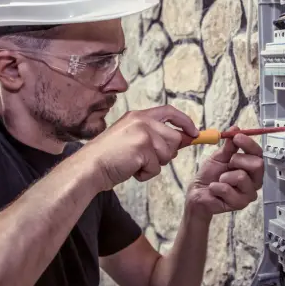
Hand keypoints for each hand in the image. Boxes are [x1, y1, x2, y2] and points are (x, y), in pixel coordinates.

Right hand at [81, 105, 198, 191]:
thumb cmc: (109, 156)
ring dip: (154, 164)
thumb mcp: (132, 137)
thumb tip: (186, 138)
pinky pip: (156, 167)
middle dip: (167, 153)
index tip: (195, 132)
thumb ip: (155, 135)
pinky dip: (145, 174)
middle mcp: (142, 120)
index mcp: (139, 115)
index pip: (170, 111)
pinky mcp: (142, 148)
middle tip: (147, 159)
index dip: (185, 122)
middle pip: (175, 138)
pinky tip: (131, 169)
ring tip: (134, 163)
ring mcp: (143, 133)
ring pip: (168, 154)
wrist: (89, 167)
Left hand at [186, 127, 263, 218]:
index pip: (258, 153)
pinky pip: (228, 189)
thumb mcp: (219, 157)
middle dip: (238, 159)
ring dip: (225, 175)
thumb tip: (235, 128)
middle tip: (227, 163)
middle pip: (257, 164)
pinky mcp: (239, 204)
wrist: (198, 192)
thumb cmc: (211, 175)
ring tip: (219, 179)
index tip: (237, 137)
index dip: (249, 144)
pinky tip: (214, 189)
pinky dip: (216, 186)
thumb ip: (229, 145)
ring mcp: (248, 194)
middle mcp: (254, 180)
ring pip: (242, 176)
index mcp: (251, 167)